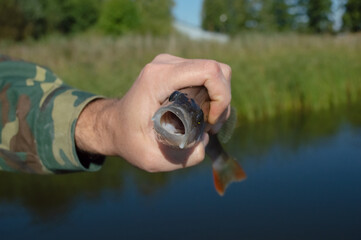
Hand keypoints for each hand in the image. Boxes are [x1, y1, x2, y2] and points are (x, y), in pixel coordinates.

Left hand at [75, 54, 231, 171]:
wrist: (114, 125)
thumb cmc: (129, 141)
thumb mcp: (151, 158)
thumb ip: (184, 158)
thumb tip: (206, 143)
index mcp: (158, 78)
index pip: (208, 71)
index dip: (221, 96)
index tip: (211, 122)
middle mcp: (165, 64)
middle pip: (217, 70)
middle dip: (223, 101)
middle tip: (211, 127)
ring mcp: (171, 63)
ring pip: (215, 72)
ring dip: (219, 99)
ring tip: (207, 123)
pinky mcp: (176, 67)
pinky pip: (206, 75)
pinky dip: (212, 94)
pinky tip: (202, 114)